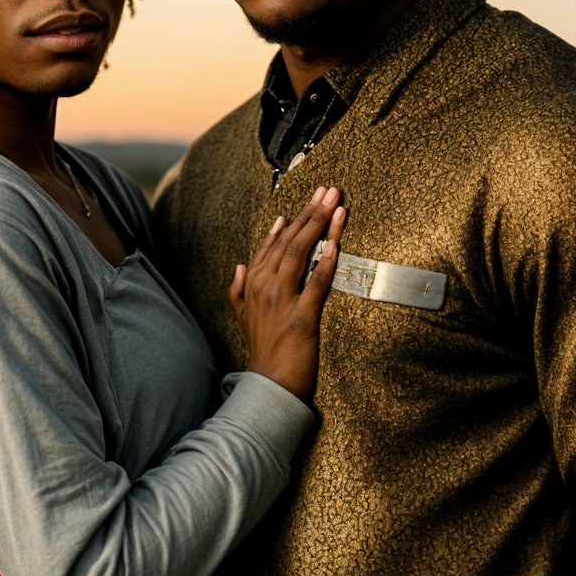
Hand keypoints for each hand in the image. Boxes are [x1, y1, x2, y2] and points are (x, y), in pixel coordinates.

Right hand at [229, 187, 344, 401]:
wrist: (267, 385)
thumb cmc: (261, 352)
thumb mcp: (242, 318)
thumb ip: (238, 291)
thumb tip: (239, 266)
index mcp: (253, 284)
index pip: (273, 244)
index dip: (291, 221)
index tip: (307, 201)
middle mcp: (265, 287)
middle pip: (290, 241)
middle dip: (311, 212)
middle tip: (328, 190)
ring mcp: (283, 300)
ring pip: (302, 253)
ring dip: (320, 225)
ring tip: (336, 203)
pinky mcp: (302, 317)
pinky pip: (316, 282)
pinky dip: (327, 260)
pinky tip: (337, 241)